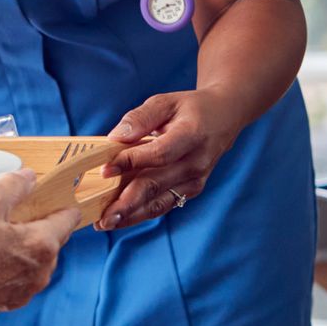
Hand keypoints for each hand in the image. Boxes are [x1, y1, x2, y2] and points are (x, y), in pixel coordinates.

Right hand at [0, 170, 75, 321]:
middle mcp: (42, 270)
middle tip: (8, 214)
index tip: (43, 196)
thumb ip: (14, 184)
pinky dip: (9, 265)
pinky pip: (19, 276)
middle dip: (37, 224)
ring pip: (36, 258)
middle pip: (53, 238)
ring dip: (22, 246)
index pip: (69, 217)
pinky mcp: (11, 302)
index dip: (58, 201)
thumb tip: (30, 177)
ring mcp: (28, 289)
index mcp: (42, 244)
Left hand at [95, 90, 243, 230]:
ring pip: (159, 202)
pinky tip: (120, 218)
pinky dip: (140, 213)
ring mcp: (195, 180)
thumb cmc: (189, 109)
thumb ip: (140, 118)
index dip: (131, 163)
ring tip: (105, 223)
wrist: (223, 118)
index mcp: (191, 135)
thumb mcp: (165, 102)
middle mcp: (196, 163)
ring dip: (131, 216)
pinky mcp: (191, 190)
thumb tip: (114, 138)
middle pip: (156, 186)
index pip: (158, 154)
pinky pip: (163, 204)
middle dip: (127, 203)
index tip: (105, 170)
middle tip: (102, 217)